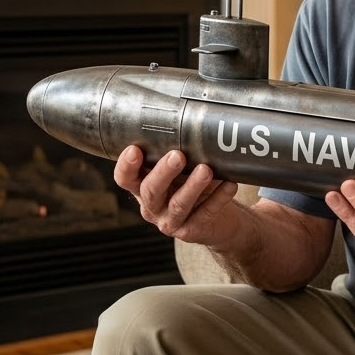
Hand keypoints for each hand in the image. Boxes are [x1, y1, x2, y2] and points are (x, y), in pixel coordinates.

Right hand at [114, 146, 237, 242]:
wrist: (218, 220)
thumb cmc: (194, 185)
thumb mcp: (182, 169)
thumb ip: (178, 152)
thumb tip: (189, 122)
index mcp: (142, 187)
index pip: (125, 179)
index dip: (126, 166)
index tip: (135, 149)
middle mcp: (152, 206)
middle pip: (150, 191)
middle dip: (163, 172)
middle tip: (178, 155)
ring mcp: (170, 221)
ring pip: (178, 204)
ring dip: (192, 186)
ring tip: (206, 170)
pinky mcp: (191, 231)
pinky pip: (204, 214)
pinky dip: (218, 198)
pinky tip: (229, 184)